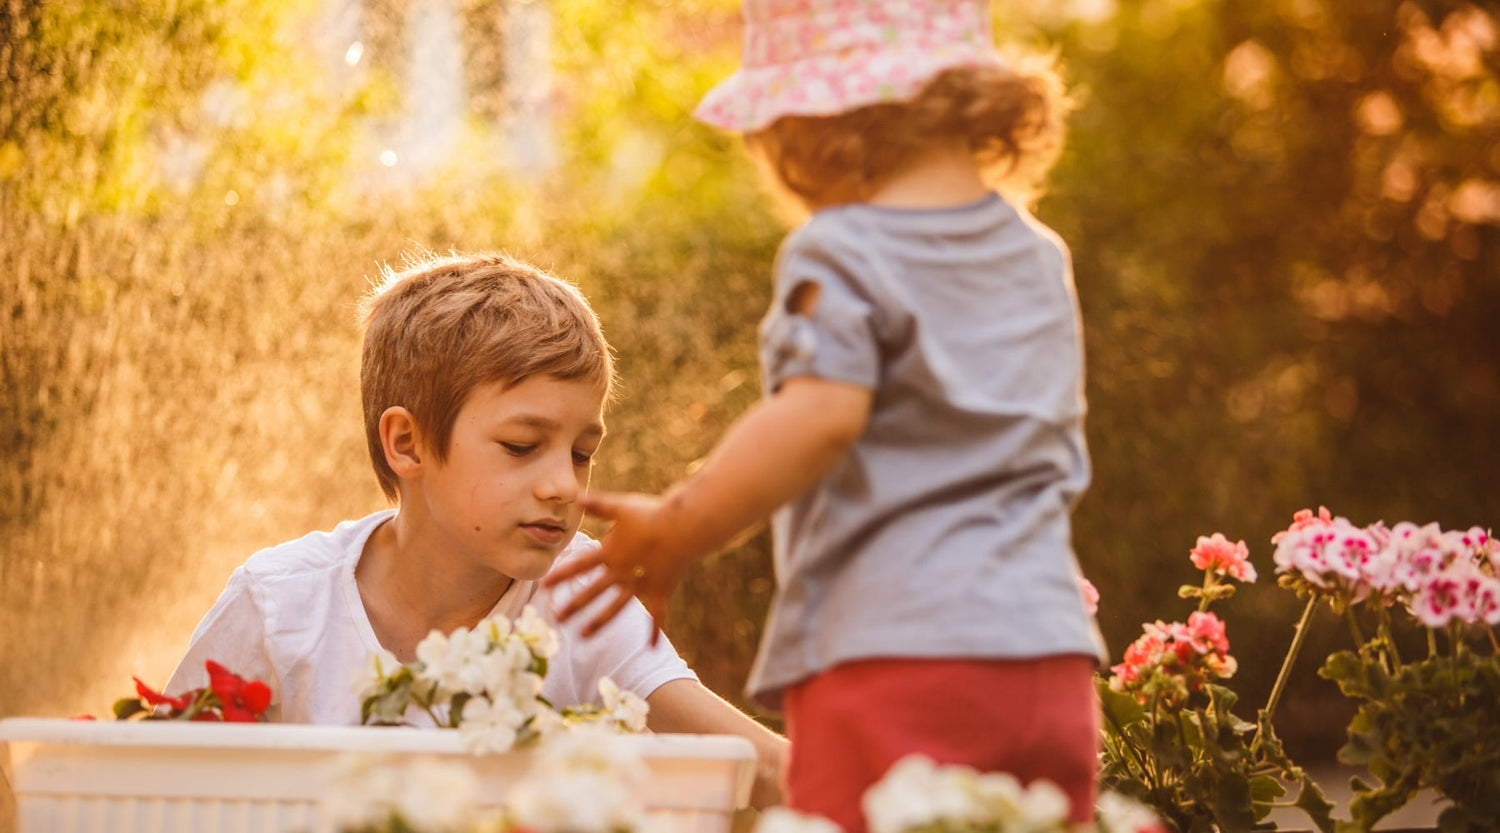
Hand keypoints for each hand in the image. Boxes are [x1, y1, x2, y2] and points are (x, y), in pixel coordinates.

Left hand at [545, 490, 697, 640]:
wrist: (682, 528)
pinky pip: (657, 615)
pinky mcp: (660, 591)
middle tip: (557, 619)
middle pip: (593, 591)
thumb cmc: (651, 514)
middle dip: (574, 605)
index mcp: (611, 553)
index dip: (561, 575)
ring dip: (599, 621)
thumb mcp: (620, 507)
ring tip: (583, 636)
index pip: (580, 566)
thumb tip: (575, 498)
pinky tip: (651, 647)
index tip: (544, 585)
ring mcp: (640, 585)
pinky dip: (654, 630)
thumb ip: (598, 505)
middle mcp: (621, 573)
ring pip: (616, 607)